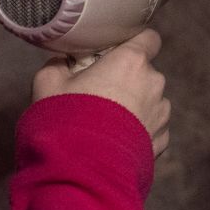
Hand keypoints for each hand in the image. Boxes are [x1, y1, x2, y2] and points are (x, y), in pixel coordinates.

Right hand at [32, 29, 172, 155]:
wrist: (80, 171)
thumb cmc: (65, 120)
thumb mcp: (48, 84)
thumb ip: (59, 64)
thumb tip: (63, 60)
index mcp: (131, 61)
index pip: (148, 38)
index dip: (135, 43)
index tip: (119, 53)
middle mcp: (153, 82)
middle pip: (145, 72)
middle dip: (127, 79)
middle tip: (100, 93)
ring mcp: (161, 112)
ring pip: (150, 100)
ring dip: (135, 105)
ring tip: (107, 123)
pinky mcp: (162, 140)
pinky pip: (152, 127)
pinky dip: (139, 131)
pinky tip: (116, 141)